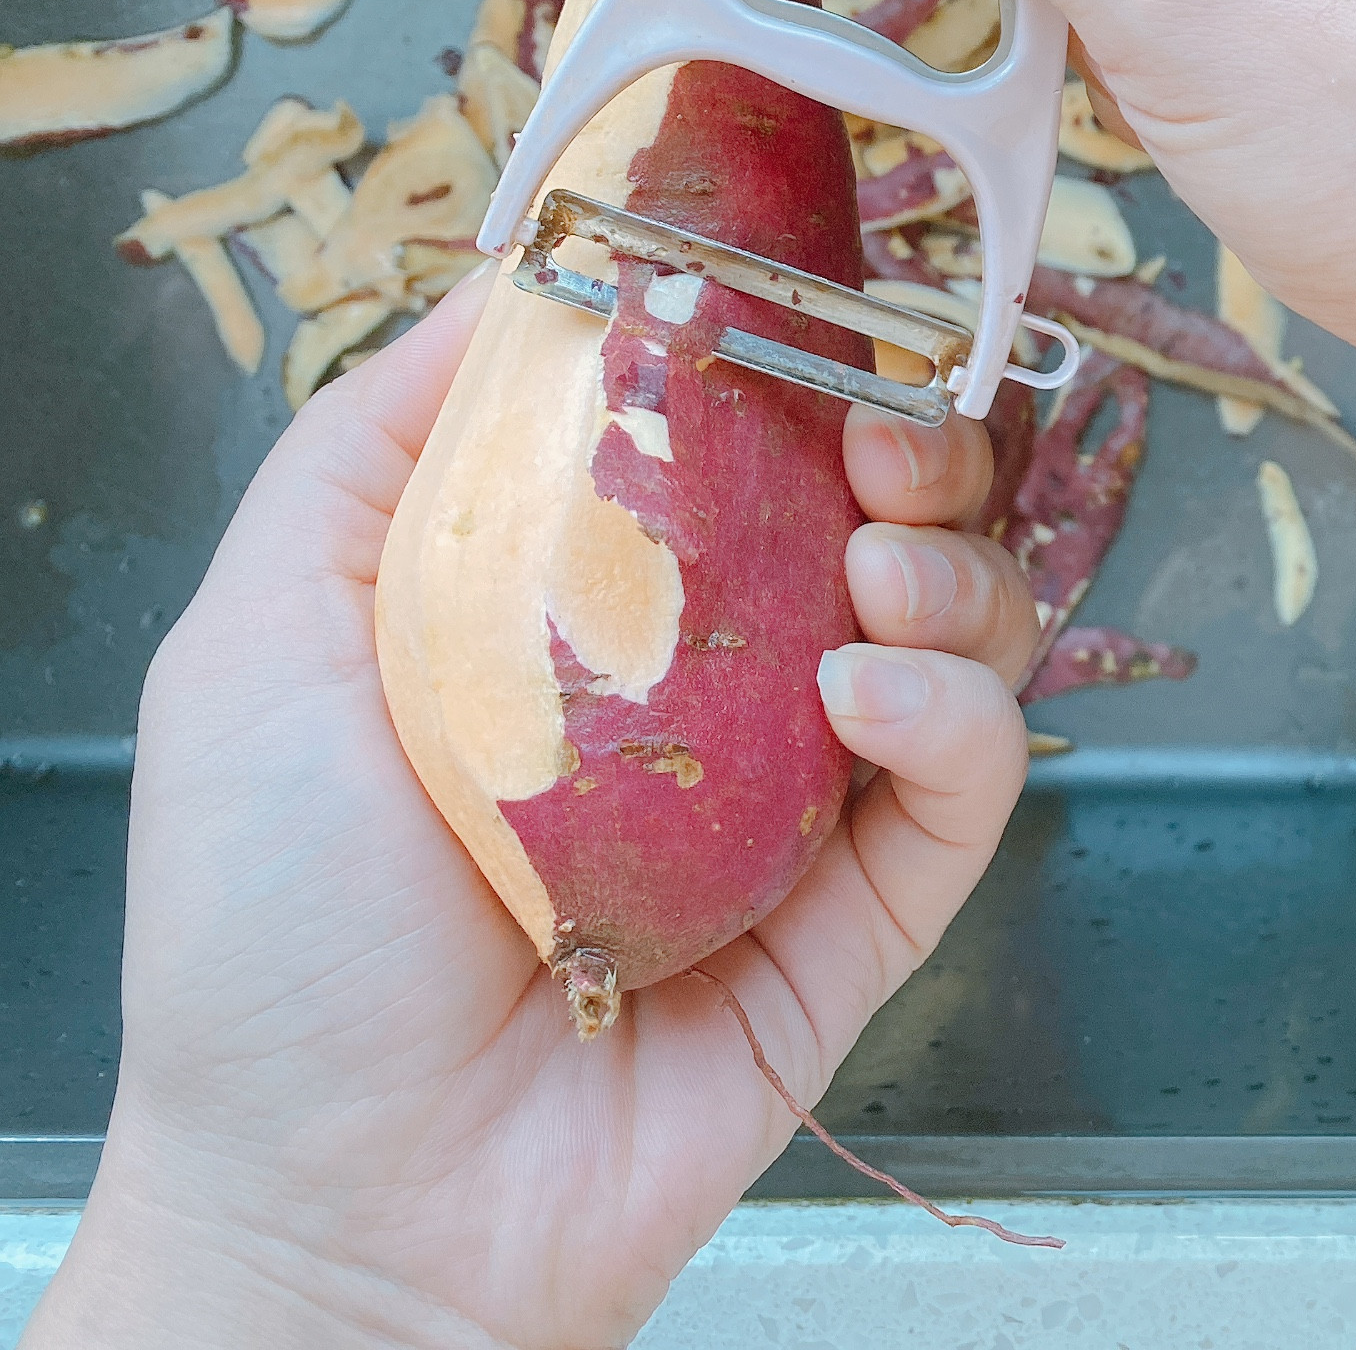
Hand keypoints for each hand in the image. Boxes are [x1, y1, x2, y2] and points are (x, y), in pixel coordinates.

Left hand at [27, 278, 1043, 1349]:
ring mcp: (802, 796)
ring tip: (881, 572)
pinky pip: (972, 777)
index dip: (802, 352)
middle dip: (918, 437)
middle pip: (883, 511)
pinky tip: (868, 694)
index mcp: (591, 602)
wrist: (338, 1201)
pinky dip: (956, 707)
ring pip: (964, 626)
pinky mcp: (869, 911)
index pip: (741, 435)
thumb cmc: (272, 932)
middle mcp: (718, 682)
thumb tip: (518, 271)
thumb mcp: (265, 632)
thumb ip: (380, 443)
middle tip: (886, 433)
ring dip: (956, 563)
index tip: (817, 298)